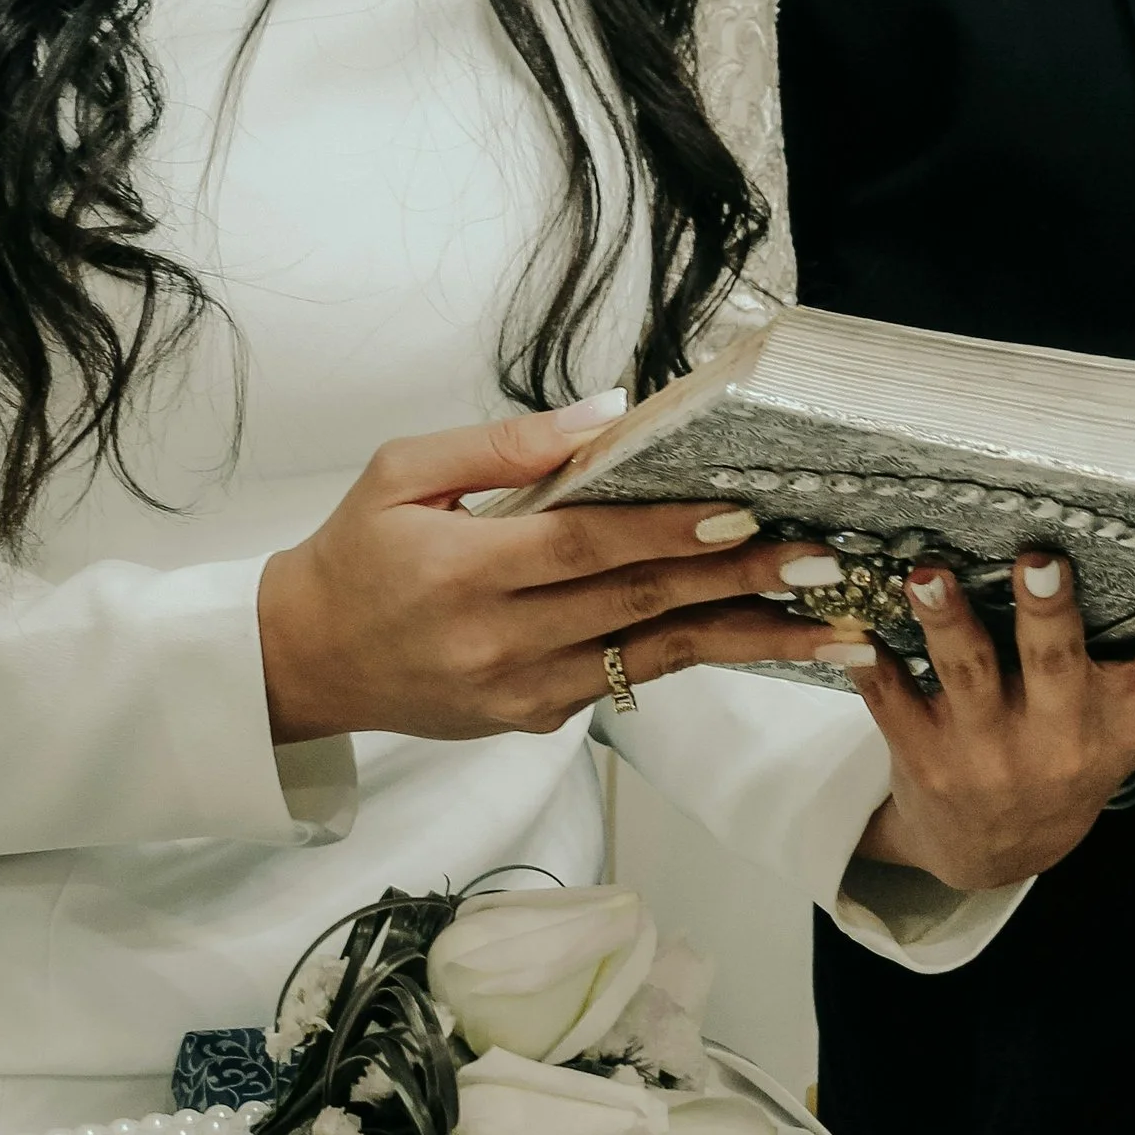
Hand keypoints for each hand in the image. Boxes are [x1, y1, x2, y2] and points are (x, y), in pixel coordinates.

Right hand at [259, 406, 860, 746]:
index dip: (665, 532)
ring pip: (650, 658)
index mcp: (461, 570)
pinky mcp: (534, 722)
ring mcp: (520, 693)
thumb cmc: (356, 552)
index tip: (740, 514)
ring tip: (828, 623)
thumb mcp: (403, 472)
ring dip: (745, 637)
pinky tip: (757, 636)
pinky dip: (694, 654)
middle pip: (635, 605)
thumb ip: (504, 443)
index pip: (583, 547)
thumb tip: (609, 413)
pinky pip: (626, 681)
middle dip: (736, 581)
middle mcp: (496, 642)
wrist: (306, 660)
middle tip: (818, 560)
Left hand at [849, 554, 1134, 892]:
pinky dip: (868, 667)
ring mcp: (989, 748)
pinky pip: (889, 702)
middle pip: (1061, 667)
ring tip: (928, 570)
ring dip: (948, 622)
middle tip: (1047, 558)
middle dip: (1053, 615)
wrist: (989, 848)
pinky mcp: (920, 751)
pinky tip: (844, 629)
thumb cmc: (1090, 744)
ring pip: (967, 674)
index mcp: (1131, 719)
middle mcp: (1064, 735)